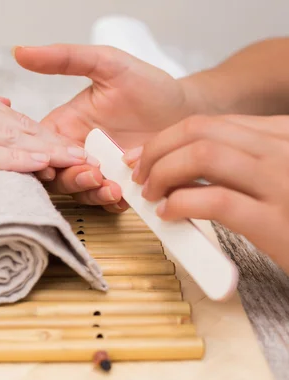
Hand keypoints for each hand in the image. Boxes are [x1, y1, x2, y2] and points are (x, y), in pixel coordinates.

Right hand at [0, 76, 88, 171]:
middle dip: (52, 143)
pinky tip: (34, 166)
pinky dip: (10, 159)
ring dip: (41, 152)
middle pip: (14, 127)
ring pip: (3, 138)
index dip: (38, 134)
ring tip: (73, 164)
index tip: (64, 148)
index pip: (6, 117)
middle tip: (84, 158)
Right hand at [13, 44, 197, 211]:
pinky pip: (106, 202)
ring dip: (89, 192)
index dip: (39, 155)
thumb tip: (21, 51)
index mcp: (64, 126)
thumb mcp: (108, 64)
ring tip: (111, 185)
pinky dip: (111, 202)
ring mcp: (98, 171)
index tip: (51, 160)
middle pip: (54, 174)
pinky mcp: (119, 187)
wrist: (189, 109)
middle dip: (68, 178)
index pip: (39, 145)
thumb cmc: (149, 85)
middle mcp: (77, 151)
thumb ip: (66, 58)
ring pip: (78, 192)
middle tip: (91, 172)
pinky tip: (124, 194)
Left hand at [126, 114, 288, 272]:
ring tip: (151, 195)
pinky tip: (169, 215)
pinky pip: (214, 200)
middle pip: (200, 131)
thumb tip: (183, 165)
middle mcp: (285, 149)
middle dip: (158, 149)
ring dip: (163, 172)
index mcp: (285, 136)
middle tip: (139, 175)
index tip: (142, 156)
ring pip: (203, 154)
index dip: (167, 138)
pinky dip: (180, 204)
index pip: (211, 124)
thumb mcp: (281, 176)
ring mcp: (283, 182)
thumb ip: (244, 165)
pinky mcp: (276, 222)